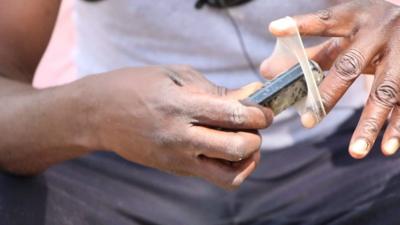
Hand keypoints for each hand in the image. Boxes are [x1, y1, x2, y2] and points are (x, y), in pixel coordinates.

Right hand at [80, 65, 271, 188]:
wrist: (98, 114)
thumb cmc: (137, 86)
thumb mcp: (175, 76)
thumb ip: (215, 90)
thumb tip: (251, 98)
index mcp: (181, 105)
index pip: (235, 115)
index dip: (260, 113)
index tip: (265, 109)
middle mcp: (180, 136)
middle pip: (238, 147)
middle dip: (257, 136)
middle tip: (255, 124)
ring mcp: (177, 158)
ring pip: (230, 173)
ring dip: (248, 158)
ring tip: (244, 141)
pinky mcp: (175, 170)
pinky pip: (214, 177)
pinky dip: (231, 168)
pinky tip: (227, 151)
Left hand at [261, 0, 399, 157]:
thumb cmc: (368, 29)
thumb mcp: (343, 32)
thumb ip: (308, 50)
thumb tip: (266, 70)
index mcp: (355, 18)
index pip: (326, 21)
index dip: (301, 25)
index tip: (276, 29)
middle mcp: (379, 34)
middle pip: (351, 66)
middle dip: (328, 95)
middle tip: (308, 122)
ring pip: (385, 92)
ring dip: (369, 124)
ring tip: (355, 152)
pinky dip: (397, 128)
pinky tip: (385, 148)